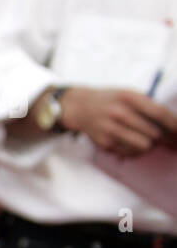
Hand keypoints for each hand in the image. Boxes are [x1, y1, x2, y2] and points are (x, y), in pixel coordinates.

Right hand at [60, 87, 176, 155]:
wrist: (81, 107)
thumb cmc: (111, 100)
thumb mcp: (129, 94)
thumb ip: (148, 106)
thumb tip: (172, 126)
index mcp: (128, 97)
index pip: (159, 113)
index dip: (174, 125)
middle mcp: (118, 113)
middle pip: (154, 133)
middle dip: (162, 138)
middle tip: (165, 138)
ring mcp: (110, 129)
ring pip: (144, 146)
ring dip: (150, 145)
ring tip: (147, 139)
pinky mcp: (104, 143)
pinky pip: (131, 153)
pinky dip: (136, 150)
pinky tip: (132, 142)